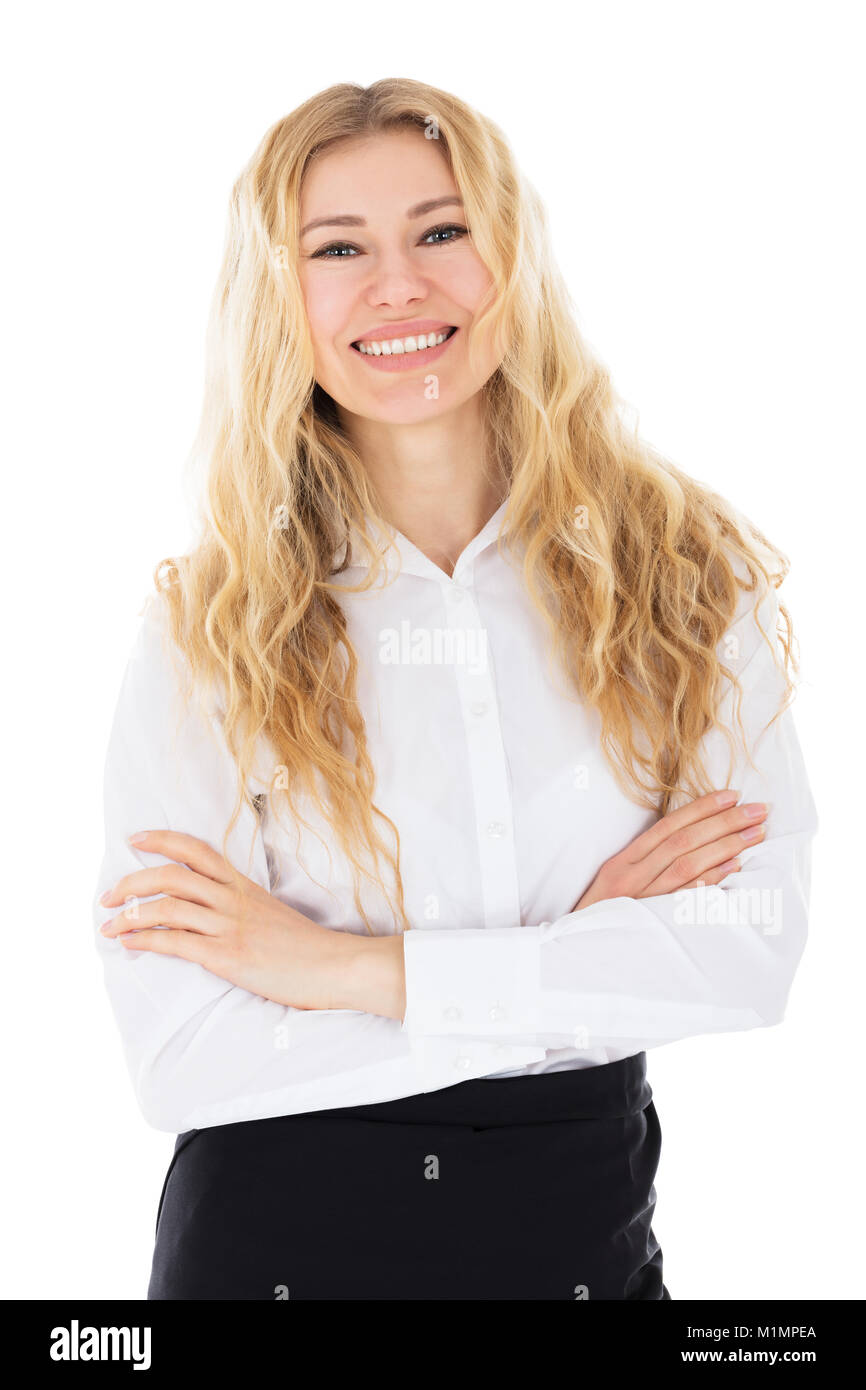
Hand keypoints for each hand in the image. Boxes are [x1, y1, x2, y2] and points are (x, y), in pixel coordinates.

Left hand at [98, 829, 357, 1010]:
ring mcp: (229, 926)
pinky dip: (145, 939)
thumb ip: (241, 905)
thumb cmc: (304, 946)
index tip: (136, 839)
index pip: (197, 850)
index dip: (163, 840)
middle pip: (171, 875)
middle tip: (108, 895)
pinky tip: (129, 943)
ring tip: (108, 925)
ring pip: (167, 906)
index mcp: (243, 886)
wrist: (332, 966)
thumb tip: (212, 908)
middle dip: (131, 882)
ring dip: (129, 914)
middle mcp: (232, 899)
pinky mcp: (226, 955)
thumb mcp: (271, 913)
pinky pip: (175, 941)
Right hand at [572, 790, 767, 910]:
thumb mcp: (615, 883)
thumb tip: (689, 842)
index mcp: (623, 862)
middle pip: (683, 841)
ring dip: (725, 846)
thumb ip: (645, 863)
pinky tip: (734, 868)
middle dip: (724, 822)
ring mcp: (642, 900)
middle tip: (759, 810)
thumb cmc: (600, 917)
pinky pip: (684, 898)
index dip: (701, 808)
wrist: (575, 961)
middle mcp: (632, 876)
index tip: (733, 795)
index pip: (668, 826)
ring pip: (687, 864)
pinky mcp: (652, 922)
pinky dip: (710, 880)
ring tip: (756, 834)